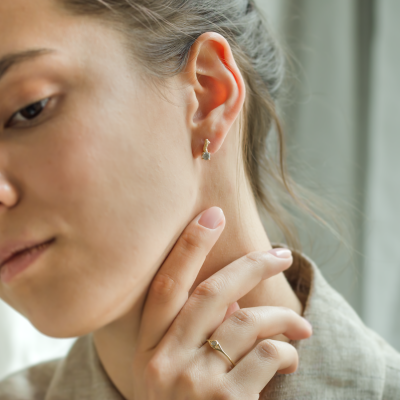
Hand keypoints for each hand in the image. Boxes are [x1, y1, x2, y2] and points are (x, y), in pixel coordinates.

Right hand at [132, 207, 311, 398]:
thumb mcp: (173, 371)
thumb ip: (197, 330)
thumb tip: (237, 298)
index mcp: (148, 347)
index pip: (167, 284)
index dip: (189, 246)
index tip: (212, 214)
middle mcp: (164, 360)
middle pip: (213, 293)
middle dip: (251, 265)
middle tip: (279, 253)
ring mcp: (193, 384)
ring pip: (247, 321)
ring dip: (282, 317)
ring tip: (301, 325)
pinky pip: (267, 357)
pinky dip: (286, 350)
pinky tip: (291, 357)